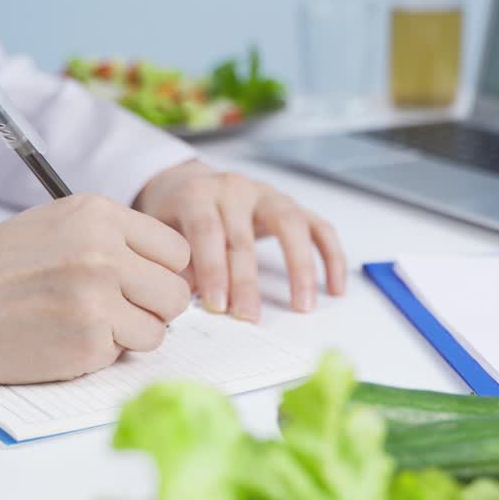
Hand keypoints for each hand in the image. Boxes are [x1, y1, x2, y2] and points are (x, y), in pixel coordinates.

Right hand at [0, 194, 191, 394]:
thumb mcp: (58, 226)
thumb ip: (114, 239)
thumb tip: (171, 268)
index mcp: (99, 215)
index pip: (176, 249)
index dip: (161, 271)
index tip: (140, 282)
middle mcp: (104, 252)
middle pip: (177, 292)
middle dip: (154, 307)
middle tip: (119, 310)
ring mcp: (98, 298)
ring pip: (160, 328)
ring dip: (132, 334)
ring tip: (90, 323)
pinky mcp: (89, 341)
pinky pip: (126, 354)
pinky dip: (104, 353)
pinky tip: (68, 338)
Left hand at [133, 159, 346, 321]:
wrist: (188, 183)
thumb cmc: (175, 215)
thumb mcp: (163, 232)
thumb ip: (176, 262)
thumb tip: (186, 298)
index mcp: (198, 193)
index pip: (208, 231)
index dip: (213, 269)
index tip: (217, 306)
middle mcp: (235, 189)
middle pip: (246, 235)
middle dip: (247, 281)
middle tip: (249, 317)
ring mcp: (268, 194)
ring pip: (292, 225)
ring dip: (300, 268)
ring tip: (303, 306)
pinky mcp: (292, 204)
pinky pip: (320, 228)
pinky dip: (331, 257)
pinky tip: (335, 288)